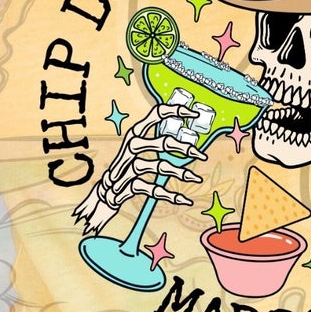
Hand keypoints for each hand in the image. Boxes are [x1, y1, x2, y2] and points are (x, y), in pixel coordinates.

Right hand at [72, 102, 205, 236]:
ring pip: (160, 166)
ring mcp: (129, 165)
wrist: (108, 191)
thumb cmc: (129, 166)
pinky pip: (154, 189)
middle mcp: (132, 145)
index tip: (194, 113)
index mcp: (136, 132)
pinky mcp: (129, 184)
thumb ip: (158, 139)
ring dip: (180, 173)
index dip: (176, 111)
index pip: (156, 114)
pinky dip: (170, 196)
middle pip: (162, 142)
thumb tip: (187, 134)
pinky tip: (184, 200)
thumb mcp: (139, 148)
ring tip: (196, 178)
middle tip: (202, 155)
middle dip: (184, 148)